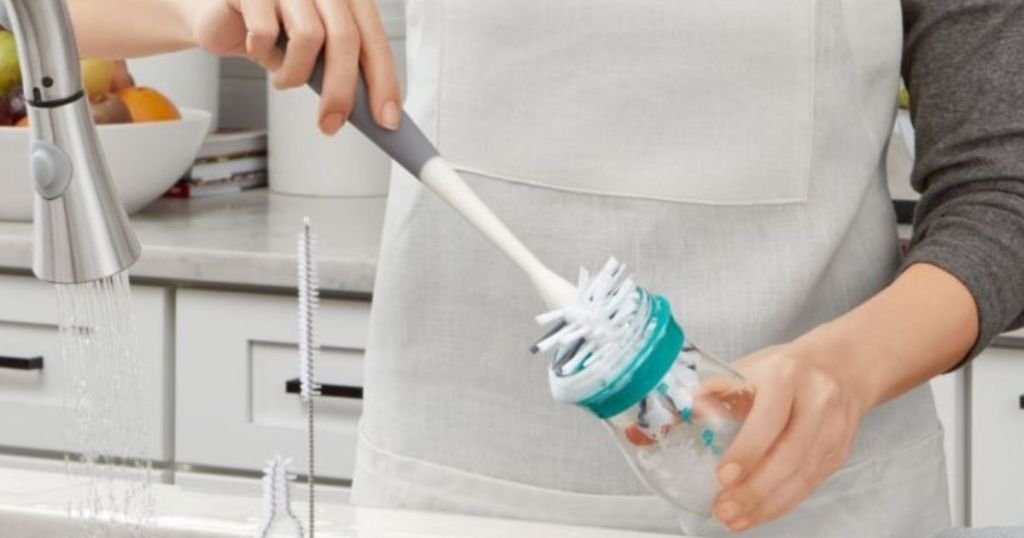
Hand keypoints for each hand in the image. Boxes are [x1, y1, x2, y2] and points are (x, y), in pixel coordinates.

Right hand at [190, 0, 400, 134]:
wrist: (219, 16)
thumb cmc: (276, 34)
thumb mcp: (316, 52)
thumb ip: (343, 69)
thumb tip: (373, 112)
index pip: (375, 40)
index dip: (384, 81)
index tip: (387, 120)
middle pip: (345, 40)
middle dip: (341, 92)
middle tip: (330, 125)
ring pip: (308, 36)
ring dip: (294, 74)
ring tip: (283, 79)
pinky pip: (265, 30)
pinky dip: (262, 52)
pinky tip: (257, 50)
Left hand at [711, 339, 869, 531]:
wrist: (837, 367)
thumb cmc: (780, 371)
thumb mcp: (745, 369)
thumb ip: (710, 395)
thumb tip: (666, 424)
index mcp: (786, 375)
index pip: (769, 418)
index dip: (747, 451)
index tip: (722, 476)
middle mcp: (816, 401)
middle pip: (789, 455)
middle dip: (754, 489)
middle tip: (722, 509)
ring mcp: (833, 429)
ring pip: (802, 477)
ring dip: (765, 505)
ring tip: (733, 518)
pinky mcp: (838, 452)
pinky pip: (810, 485)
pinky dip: (781, 504)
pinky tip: (756, 514)